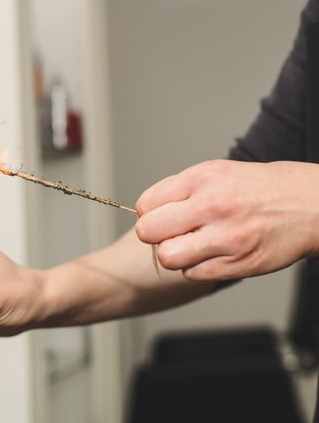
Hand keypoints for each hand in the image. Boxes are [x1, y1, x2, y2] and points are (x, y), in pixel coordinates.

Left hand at [135, 159, 318, 280]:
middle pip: (149, 232)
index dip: (150, 214)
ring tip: (192, 245)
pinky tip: (214, 253)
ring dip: (174, 255)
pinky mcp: (240, 263)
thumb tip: (145, 212)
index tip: (162, 216)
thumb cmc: (257, 189)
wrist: (311, 204)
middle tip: (170, 233)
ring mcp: (228, 237)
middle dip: (154, 236)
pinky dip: (197, 267)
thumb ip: (177, 191)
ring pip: (168, 258)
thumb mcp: (215, 173)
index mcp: (203, 179)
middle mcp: (214, 205)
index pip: (146, 205)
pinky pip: (193, 274)